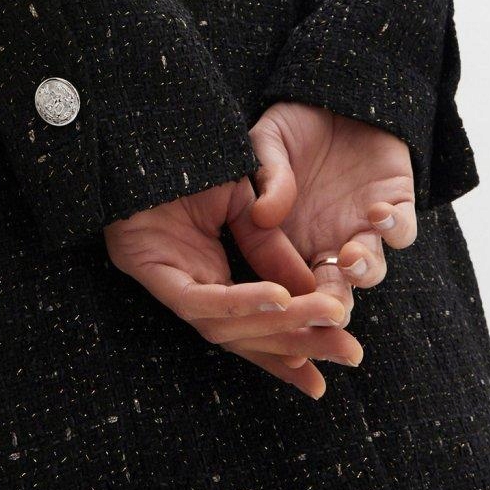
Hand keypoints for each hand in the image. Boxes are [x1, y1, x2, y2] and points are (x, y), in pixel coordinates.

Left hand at [104, 176, 362, 398]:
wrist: (138, 135)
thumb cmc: (186, 165)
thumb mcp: (244, 203)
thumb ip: (272, 247)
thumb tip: (312, 291)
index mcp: (212, 278)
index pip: (258, 327)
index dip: (299, 346)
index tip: (345, 353)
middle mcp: (191, 291)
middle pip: (250, 337)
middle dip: (302, 346)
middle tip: (351, 353)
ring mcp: (169, 284)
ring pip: (229, 326)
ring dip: (281, 325)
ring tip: (324, 315)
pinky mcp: (150, 273)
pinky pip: (201, 300)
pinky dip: (241, 302)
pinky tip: (279, 298)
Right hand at [249, 102, 417, 316]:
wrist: (338, 91)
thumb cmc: (295, 123)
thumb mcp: (267, 142)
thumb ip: (265, 176)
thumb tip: (262, 215)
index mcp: (291, 238)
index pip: (288, 283)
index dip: (289, 299)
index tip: (283, 304)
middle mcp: (329, 241)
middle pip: (333, 291)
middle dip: (332, 305)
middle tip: (328, 308)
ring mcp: (364, 226)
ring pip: (371, 269)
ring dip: (363, 270)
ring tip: (351, 257)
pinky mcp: (397, 204)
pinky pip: (402, 230)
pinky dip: (394, 228)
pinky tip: (377, 212)